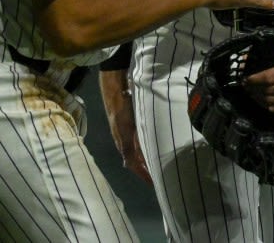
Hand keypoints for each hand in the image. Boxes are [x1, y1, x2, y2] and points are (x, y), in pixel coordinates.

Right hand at [99, 69, 152, 184]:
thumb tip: (129, 166)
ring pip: (138, 150)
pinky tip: (151, 145)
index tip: (154, 184)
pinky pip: (139, 140)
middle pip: (136, 159)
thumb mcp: (125, 130)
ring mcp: (127, 130)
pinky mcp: (131, 122)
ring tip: (157, 164)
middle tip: (158, 177)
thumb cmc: (121, 110)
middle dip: (146, 169)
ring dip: (146, 158)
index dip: (143, 175)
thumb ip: (128, 148)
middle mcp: (125, 139)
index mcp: (122, 143)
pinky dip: (145, 147)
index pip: (134, 165)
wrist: (114, 89)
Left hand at [243, 51, 273, 115]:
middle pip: (269, 91)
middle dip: (254, 89)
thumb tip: (243, 63)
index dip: (255, 79)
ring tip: (252, 93)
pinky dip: (267, 106)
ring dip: (258, 98)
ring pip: (272, 102)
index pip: (269, 77)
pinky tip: (261, 100)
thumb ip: (263, 58)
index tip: (245, 79)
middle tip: (246, 87)